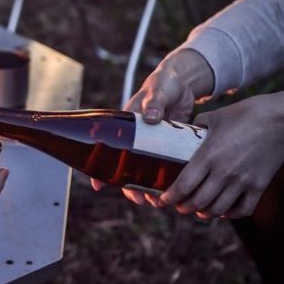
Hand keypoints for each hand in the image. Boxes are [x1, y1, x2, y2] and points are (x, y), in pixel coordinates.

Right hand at [91, 49, 213, 205]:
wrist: (185, 82)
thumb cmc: (165, 83)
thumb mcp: (158, 91)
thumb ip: (154, 102)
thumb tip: (152, 118)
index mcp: (126, 126)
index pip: (106, 150)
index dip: (100, 170)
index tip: (98, 186)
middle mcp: (136, 139)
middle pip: (127, 168)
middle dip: (131, 187)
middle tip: (141, 199)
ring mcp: (153, 145)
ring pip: (145, 172)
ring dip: (150, 188)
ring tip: (158, 200)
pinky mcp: (169, 147)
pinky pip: (164, 168)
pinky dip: (167, 180)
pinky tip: (174, 190)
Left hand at [158, 91, 283, 217]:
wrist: (280, 118)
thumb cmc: (245, 114)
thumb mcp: (214, 117)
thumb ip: (197, 126)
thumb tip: (186, 130)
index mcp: (209, 155)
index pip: (184, 185)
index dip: (170, 197)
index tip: (162, 200)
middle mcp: (224, 172)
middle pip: (198, 201)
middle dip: (184, 207)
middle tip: (179, 206)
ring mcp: (243, 181)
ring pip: (219, 209)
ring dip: (204, 213)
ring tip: (198, 211)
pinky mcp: (259, 185)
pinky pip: (243, 209)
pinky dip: (230, 214)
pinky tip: (223, 210)